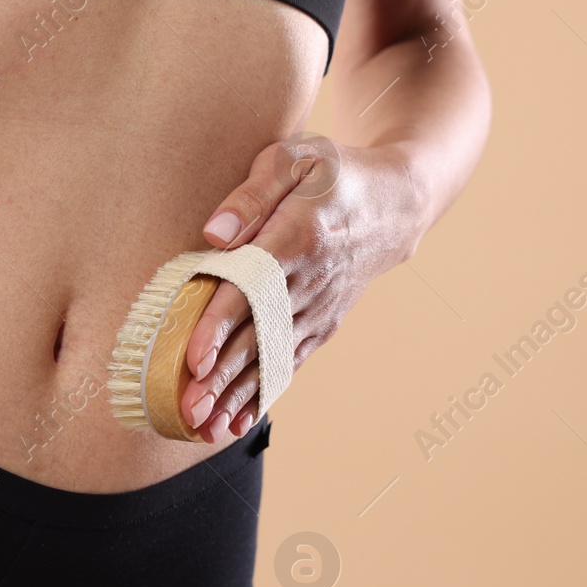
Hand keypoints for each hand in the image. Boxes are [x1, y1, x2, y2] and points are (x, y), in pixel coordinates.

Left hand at [181, 137, 430, 440]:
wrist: (398, 203)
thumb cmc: (334, 174)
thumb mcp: (296, 159)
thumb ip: (252, 195)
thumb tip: (214, 234)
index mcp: (300, 237)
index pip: (250, 288)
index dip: (219, 326)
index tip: (192, 358)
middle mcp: (311, 282)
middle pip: (257, 336)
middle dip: (221, 377)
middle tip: (188, 410)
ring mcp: (320, 308)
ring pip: (272, 358)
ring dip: (237, 396)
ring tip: (203, 427)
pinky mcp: (323, 324)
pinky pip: (290, 363)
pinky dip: (263, 394)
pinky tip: (237, 420)